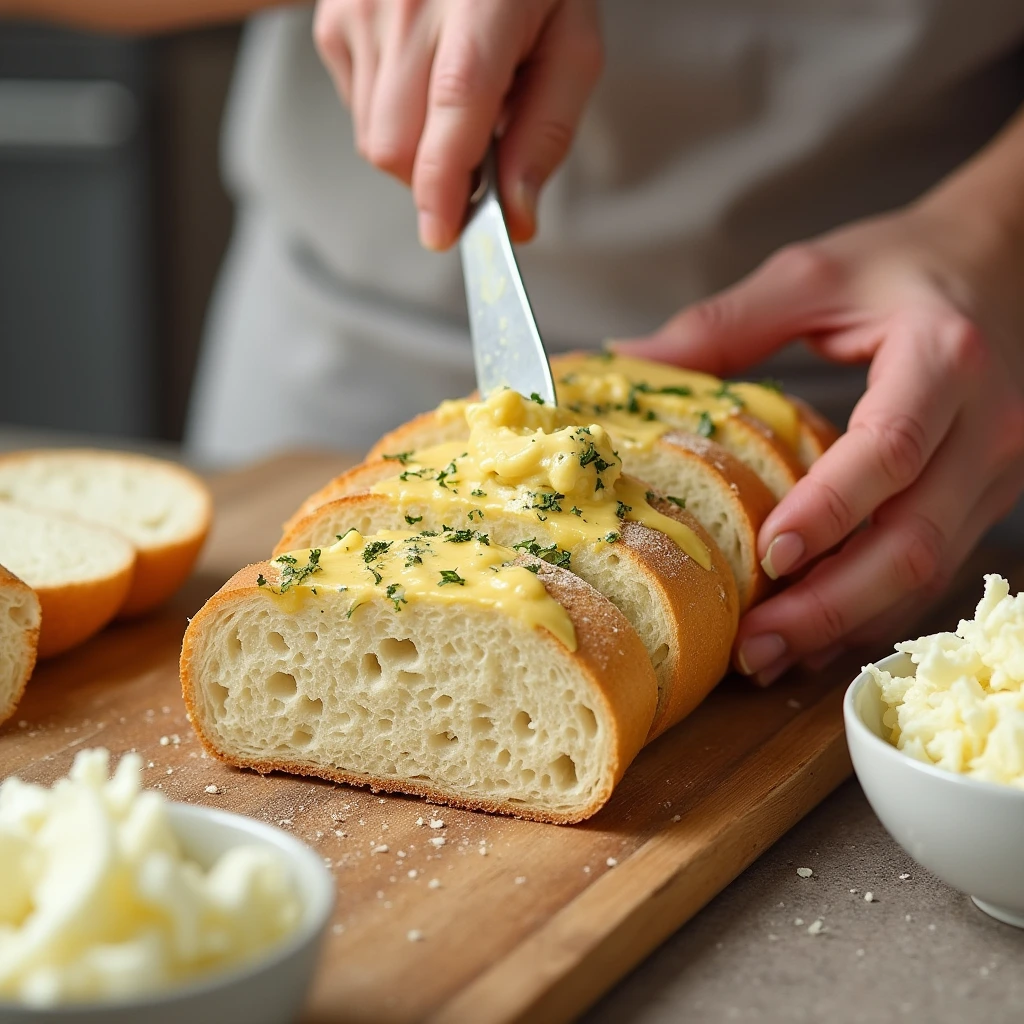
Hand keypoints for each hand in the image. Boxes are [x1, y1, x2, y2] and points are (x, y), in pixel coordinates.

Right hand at [313, 0, 602, 249]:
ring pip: (372, 137)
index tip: (443, 233)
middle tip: (474, 161)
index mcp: (480, 5)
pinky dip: (390, 117)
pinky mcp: (334, 20)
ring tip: (451, 103)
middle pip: (397, 144)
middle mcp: (410, 3)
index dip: (443, 184)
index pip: (453, 109)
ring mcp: (361, 9)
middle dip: (434, 179)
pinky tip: (420, 80)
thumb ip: (547, 133)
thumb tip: (517, 214)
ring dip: (414, 150)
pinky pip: (355, 109)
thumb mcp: (572, 46)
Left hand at [615, 199, 1023, 683]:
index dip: (831, 510)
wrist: (1005, 261)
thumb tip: (627, 361)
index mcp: (943, 357)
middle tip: (753, 645)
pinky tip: (815, 639)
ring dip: (847, 625)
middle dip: (831, 605)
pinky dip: (873, 614)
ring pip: (929, 572)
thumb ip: (723, 324)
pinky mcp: (985, 498)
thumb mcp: (814, 275)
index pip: (891, 449)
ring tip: (769, 658)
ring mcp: (995, 471)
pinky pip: (933, 572)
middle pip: (916, 540)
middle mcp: (985, 426)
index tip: (769, 555)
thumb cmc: (906, 265)